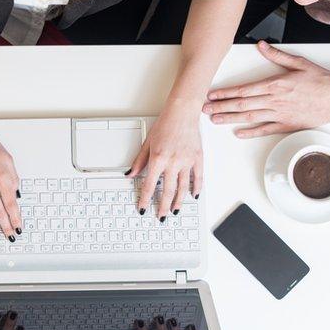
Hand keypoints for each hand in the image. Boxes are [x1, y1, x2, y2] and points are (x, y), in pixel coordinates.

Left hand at [128, 103, 202, 219]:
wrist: (182, 113)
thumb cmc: (165, 125)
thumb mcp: (147, 142)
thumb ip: (139, 161)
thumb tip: (131, 174)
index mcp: (158, 158)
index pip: (150, 185)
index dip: (145, 199)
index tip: (143, 208)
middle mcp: (173, 162)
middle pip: (168, 191)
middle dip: (164, 206)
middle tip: (162, 216)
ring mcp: (187, 161)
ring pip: (183, 188)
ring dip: (179, 202)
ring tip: (175, 211)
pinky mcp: (198, 158)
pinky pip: (198, 177)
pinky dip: (196, 188)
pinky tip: (193, 195)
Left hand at [203, 41, 329, 137]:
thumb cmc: (321, 81)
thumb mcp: (300, 63)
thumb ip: (278, 56)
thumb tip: (261, 46)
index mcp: (275, 85)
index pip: (244, 90)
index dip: (225, 93)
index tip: (212, 94)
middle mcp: (274, 101)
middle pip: (242, 105)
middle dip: (221, 106)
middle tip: (204, 109)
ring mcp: (280, 114)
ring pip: (250, 117)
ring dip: (230, 119)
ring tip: (215, 120)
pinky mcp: (287, 125)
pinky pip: (266, 129)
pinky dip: (251, 132)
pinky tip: (238, 133)